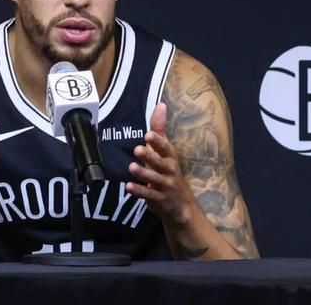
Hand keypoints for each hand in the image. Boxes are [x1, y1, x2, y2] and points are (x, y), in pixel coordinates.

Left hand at [126, 103, 197, 226]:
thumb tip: (160, 105)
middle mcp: (170, 171)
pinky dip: (138, 191)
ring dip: (143, 173)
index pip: (166, 148)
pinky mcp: (158, 199)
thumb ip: (160, 130)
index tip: (148, 135)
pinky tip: (128, 187)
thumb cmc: (170, 172)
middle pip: (160, 162)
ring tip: (131, 167)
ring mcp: (165, 186)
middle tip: (137, 149)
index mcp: (171, 157)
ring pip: (153, 179)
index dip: (158, 142)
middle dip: (149, 156)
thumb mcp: (166, 152)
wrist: (182, 206)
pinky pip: (148, 195)